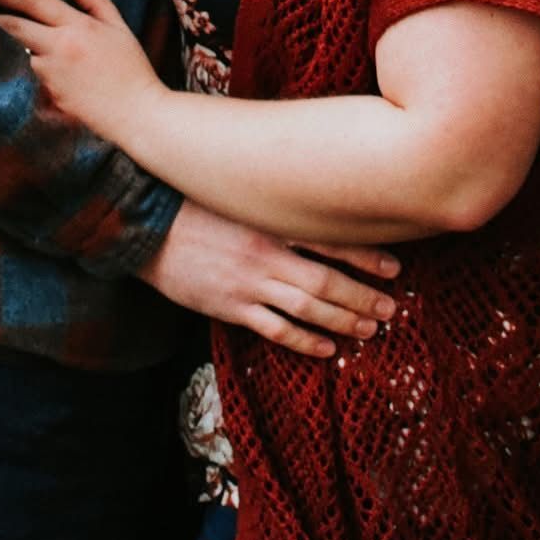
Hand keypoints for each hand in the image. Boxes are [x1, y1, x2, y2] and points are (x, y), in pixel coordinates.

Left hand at [0, 0, 160, 144]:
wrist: (137, 114)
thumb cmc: (132, 69)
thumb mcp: (118, 27)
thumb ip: (95, 0)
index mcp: (78, 26)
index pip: (34, 1)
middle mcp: (60, 48)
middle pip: (14, 26)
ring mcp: (51, 75)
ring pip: (23, 53)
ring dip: (18, 47)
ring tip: (18, 44)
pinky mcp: (48, 97)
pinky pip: (34, 77)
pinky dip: (34, 70)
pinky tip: (43, 73)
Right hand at [138, 200, 398, 359]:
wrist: (147, 225)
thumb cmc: (194, 201)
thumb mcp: (239, 191)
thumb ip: (274, 198)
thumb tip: (313, 197)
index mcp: (271, 219)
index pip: (330, 239)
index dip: (365, 255)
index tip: (393, 267)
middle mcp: (266, 252)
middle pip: (326, 281)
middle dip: (363, 296)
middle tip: (391, 308)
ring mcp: (248, 282)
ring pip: (307, 308)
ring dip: (343, 321)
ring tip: (370, 330)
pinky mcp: (230, 307)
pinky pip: (275, 330)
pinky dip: (304, 341)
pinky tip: (327, 349)